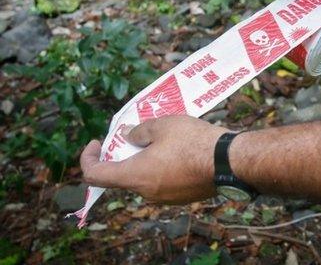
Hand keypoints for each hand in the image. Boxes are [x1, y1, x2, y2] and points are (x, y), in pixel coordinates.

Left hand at [80, 116, 228, 203]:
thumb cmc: (192, 141)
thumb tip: (128, 135)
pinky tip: (180, 152)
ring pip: (146, 179)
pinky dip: (164, 168)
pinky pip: (165, 183)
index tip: (97, 142)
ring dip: (147, 161)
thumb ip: (139, 131)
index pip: (95, 175)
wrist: (229, 161)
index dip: (88, 158)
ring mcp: (166, 198)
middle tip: (137, 133)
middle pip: (124, 175)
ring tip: (164, 139)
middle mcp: (147, 192)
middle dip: (125, 154)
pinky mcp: (183, 197)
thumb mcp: (162, 125)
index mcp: (135, 175)